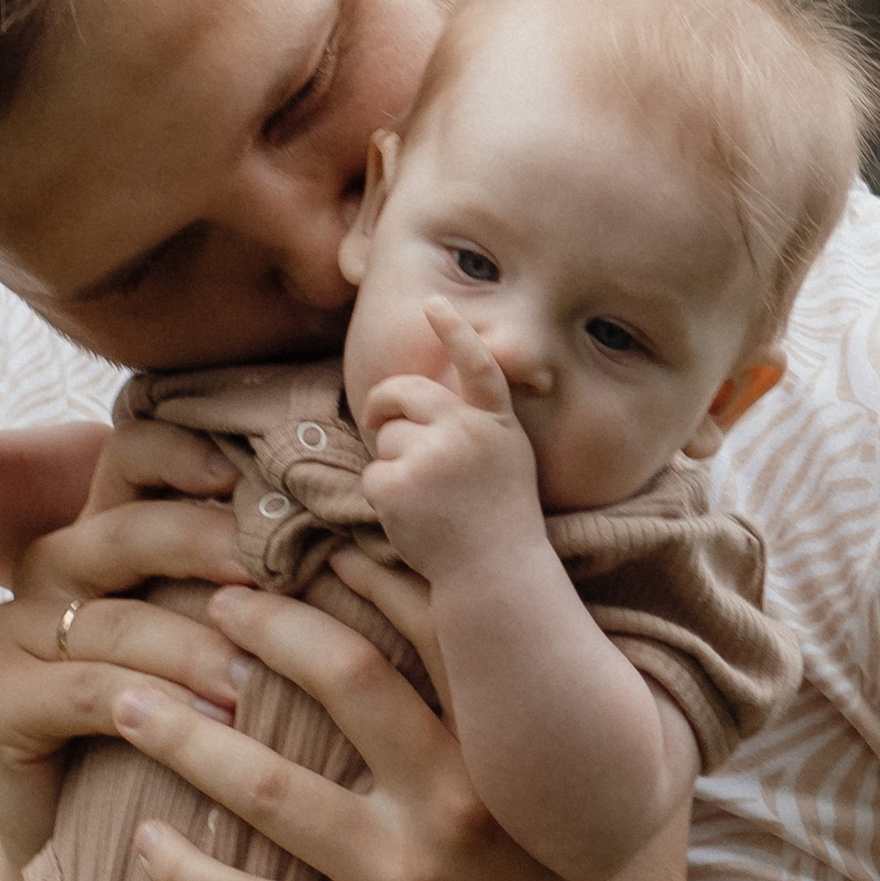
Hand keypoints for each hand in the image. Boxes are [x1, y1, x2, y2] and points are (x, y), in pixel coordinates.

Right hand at [0, 417, 256, 866]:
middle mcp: (54, 569)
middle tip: (277, 576)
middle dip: (208, 547)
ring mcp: (15, 632)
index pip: (131, 458)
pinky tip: (211, 725)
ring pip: (115, 619)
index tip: (251, 476)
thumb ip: (263, 591)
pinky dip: (155, 705)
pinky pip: (85, 690)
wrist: (114, 858)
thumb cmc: (200, 746)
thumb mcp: (235, 651)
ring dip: (194, 647)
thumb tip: (363, 542)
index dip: (183, 451)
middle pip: (125, 529)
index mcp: (109, 536)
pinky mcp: (0, 702)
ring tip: (259, 681)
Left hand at [112, 579, 713, 880]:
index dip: (363, 571)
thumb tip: (551, 614)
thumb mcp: (639, 784)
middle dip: (261, 627)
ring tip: (126, 701)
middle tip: (204, 603)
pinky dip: (186, 877)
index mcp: (516, 751)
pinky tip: (142, 844)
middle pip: (338, 682)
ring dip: (183, 739)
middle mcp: (456, 808)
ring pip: (266, 791)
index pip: (433, 627)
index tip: (308, 546)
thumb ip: (591, 701)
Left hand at [358, 303, 540, 574]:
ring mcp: (431, 457)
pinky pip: (373, 475)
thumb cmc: (500, 524)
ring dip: (393, 462)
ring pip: (387, 438)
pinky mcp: (400, 485)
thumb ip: (475, 426)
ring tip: (425, 500)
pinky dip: (382, 496)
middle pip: (405, 393)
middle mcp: (466, 432)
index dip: (456, 333)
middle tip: (375, 419)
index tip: (434, 304)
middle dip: (383, 404)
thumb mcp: (506, 462)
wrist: (496, 576)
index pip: (478, 367)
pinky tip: (410, 518)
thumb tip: (425, 402)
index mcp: (496, 425)